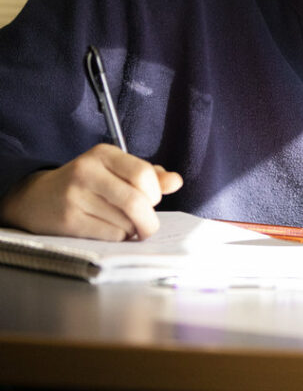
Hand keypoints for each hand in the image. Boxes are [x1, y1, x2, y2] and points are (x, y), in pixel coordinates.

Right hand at [0, 144, 182, 240]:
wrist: (36, 198)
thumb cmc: (87, 183)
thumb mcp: (115, 169)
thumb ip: (149, 174)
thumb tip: (176, 182)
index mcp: (104, 154)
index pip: (144, 173)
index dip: (155, 192)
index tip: (152, 200)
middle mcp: (88, 171)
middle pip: (135, 201)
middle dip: (149, 220)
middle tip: (149, 227)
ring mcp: (75, 197)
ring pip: (123, 221)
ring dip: (132, 230)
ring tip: (128, 227)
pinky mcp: (67, 221)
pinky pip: (108, 235)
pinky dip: (119, 238)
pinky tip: (114, 233)